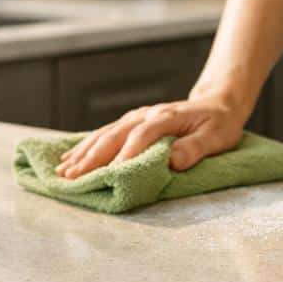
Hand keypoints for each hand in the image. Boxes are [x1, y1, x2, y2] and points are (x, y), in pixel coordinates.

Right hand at [54, 93, 247, 177]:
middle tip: (74, 178)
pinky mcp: (131, 122)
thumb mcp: (217, 137)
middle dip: (93, 157)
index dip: (127, 154)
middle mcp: (146, 115)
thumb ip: (196, 148)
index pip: (142, 136)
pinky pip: (104, 133)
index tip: (113, 174)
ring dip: (83, 152)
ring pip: (104, 134)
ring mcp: (136, 117)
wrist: (217, 104)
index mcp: (166, 118)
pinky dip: (86, 145)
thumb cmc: (218, 123)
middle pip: (114, 135)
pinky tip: (71, 157)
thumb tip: (173, 160)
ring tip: (63, 171)